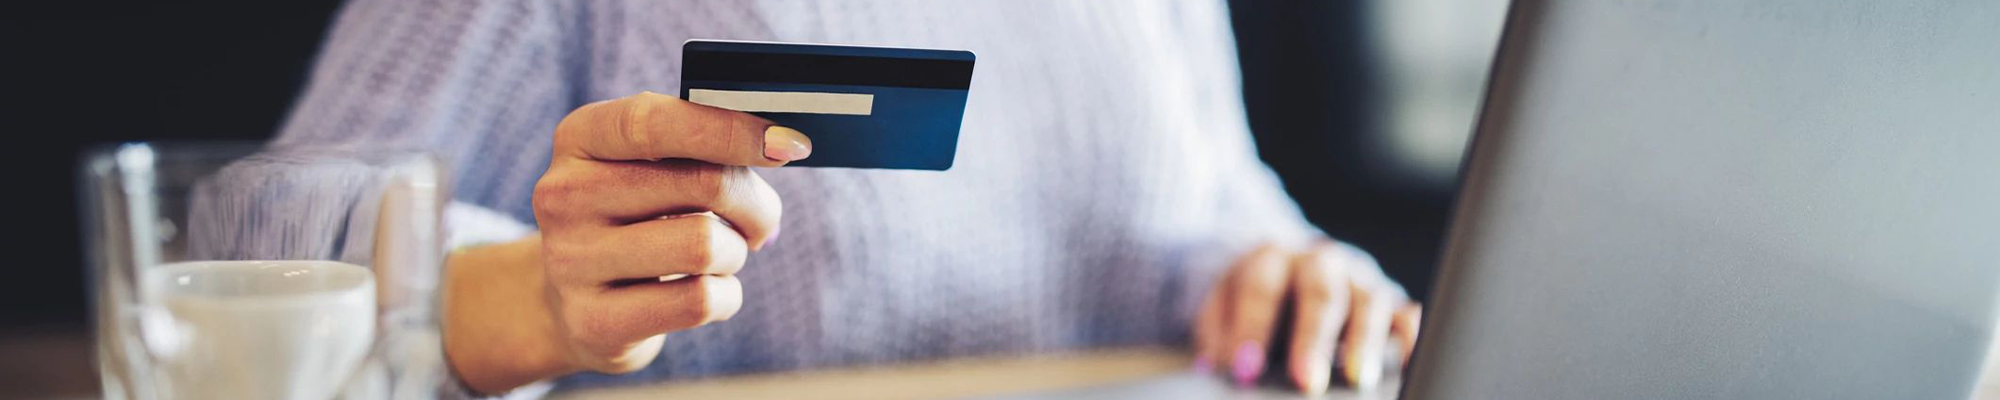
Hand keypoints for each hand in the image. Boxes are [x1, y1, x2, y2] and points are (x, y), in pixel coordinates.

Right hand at [443, 92, 810, 393]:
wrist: (574, 304)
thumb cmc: (635, 218)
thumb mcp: (648, 166)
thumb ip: (701, 145)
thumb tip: (782, 144)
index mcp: (579, 138)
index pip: (656, 122)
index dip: (731, 130)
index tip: (788, 144)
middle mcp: (563, 195)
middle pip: (702, 183)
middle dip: (754, 204)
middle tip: (759, 220)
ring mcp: (571, 262)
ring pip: (705, 246)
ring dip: (736, 253)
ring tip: (719, 256)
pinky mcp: (594, 322)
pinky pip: (700, 301)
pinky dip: (726, 296)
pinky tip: (707, 291)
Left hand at [1192, 241, 1422, 394]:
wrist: (1287, 268)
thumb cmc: (1256, 298)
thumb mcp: (1224, 306)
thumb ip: (1218, 333)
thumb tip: (1215, 368)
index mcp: (1273, 258)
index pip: (1262, 287)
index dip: (1252, 328)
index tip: (1243, 369)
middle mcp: (1321, 262)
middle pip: (1320, 291)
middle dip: (1313, 338)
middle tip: (1306, 380)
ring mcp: (1360, 279)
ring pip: (1369, 301)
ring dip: (1365, 341)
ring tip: (1358, 379)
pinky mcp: (1391, 301)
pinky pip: (1408, 314)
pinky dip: (1412, 337)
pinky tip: (1408, 364)